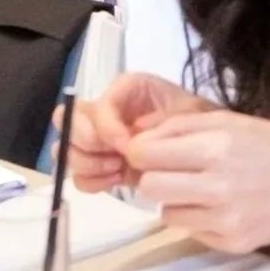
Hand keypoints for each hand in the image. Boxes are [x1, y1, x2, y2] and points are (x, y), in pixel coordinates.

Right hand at [61, 72, 214, 193]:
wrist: (203, 146)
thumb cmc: (198, 123)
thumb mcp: (188, 113)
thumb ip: (158, 123)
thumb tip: (130, 143)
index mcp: (126, 89)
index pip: (97, 105)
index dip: (106, 127)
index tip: (127, 145)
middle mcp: (105, 109)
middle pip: (68, 121)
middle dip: (90, 144)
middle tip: (117, 159)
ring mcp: (97, 137)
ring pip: (66, 148)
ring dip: (90, 164)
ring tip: (119, 170)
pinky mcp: (98, 163)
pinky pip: (77, 174)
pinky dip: (92, 181)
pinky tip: (115, 180)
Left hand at [125, 111, 269, 254]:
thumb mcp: (234, 121)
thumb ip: (182, 123)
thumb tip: (136, 132)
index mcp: (217, 148)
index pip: (145, 154)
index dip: (144, 151)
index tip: (155, 151)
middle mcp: (217, 186)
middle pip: (149, 186)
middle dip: (157, 176)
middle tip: (178, 172)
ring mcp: (223, 219)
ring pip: (165, 213)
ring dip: (178, 200)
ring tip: (206, 190)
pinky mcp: (229, 242)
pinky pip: (191, 231)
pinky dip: (200, 219)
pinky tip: (225, 207)